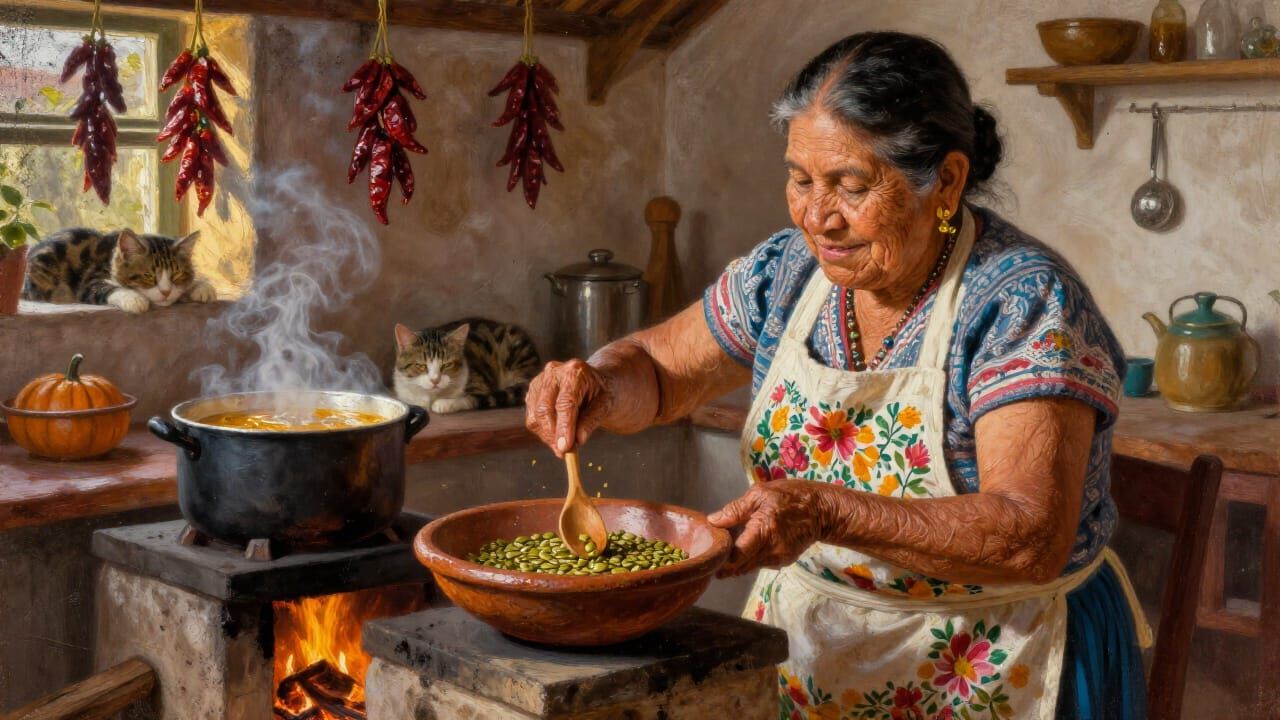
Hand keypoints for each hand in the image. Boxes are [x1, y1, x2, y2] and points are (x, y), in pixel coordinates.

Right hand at [525, 359, 613, 456]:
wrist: (594, 382)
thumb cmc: (602, 393)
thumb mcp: (606, 406)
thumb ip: (591, 421)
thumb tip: (578, 440)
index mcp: (575, 371)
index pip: (565, 403)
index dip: (564, 427)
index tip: (565, 448)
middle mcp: (554, 372)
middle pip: (545, 410)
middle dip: (554, 435)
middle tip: (566, 453)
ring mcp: (540, 381)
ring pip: (536, 417)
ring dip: (548, 436)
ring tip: (565, 444)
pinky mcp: (532, 392)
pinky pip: (532, 419)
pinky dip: (544, 432)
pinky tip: (559, 434)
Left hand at [707, 480, 843, 577]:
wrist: (822, 510)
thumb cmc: (790, 497)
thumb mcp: (760, 494)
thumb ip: (735, 510)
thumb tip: (713, 521)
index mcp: (764, 530)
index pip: (737, 556)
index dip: (721, 559)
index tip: (709, 556)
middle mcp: (772, 549)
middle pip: (740, 566)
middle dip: (725, 564)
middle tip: (711, 556)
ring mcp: (779, 558)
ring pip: (749, 567)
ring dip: (736, 562)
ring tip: (726, 550)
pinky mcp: (783, 561)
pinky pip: (760, 563)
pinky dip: (750, 558)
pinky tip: (746, 546)